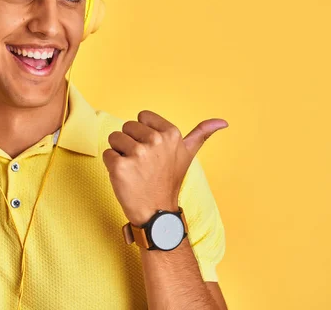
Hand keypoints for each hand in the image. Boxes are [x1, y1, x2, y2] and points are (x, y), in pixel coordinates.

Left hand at [103, 110, 227, 225]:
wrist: (157, 213)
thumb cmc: (170, 180)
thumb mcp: (188, 154)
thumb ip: (202, 134)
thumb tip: (223, 122)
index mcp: (170, 133)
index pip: (141, 117)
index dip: (143, 133)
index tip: (153, 150)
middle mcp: (155, 140)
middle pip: (126, 127)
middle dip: (130, 143)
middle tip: (143, 163)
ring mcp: (137, 154)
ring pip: (114, 139)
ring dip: (120, 153)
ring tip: (135, 170)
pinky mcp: (119, 166)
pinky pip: (107, 154)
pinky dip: (111, 165)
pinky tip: (126, 177)